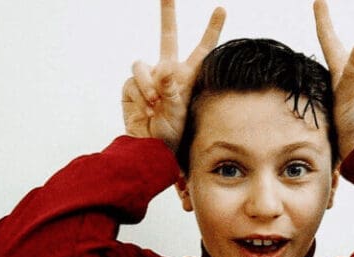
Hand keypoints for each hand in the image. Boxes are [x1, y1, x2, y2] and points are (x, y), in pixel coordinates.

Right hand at [122, 0, 225, 151]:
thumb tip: (163, 71)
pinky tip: (146, 108)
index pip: (202, 49)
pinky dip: (140, 93)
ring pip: (143, 64)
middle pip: (167, 36)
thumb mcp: (178, 114)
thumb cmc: (170, 135)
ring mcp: (149, 77)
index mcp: (187, 77)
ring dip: (149, 85)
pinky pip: (134, 79)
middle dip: (167, 14)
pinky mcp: (132, 84)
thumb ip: (172, 91)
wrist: (148, 147)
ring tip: (155, 105)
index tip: (221, 9)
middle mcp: (168, 72)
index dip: (211, 30)